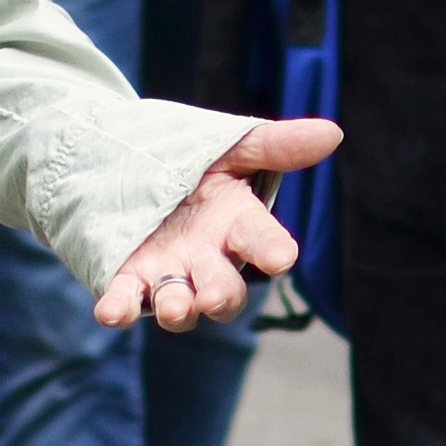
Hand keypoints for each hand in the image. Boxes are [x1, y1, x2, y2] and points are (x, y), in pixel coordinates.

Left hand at [96, 119, 341, 332]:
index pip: (262, 240)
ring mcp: (169, 274)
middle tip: (214, 296)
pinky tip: (112, 312)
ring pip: (180, 303)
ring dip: (178, 309)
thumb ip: (276, 145)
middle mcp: (208, 258)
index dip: (272, 250)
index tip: (280, 258)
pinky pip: (127, 301)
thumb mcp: (231, 147)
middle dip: (221, 294)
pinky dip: (121, 308)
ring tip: (175, 308)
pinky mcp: (130, 280)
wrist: (130, 163)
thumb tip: (333, 132)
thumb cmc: (194, 163)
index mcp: (237, 224)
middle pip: (223, 287)